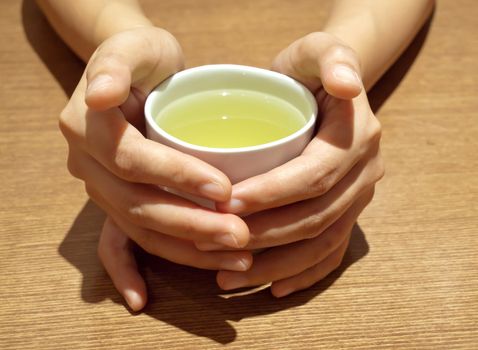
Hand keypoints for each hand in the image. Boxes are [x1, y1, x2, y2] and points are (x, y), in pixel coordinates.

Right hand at [61, 27, 251, 310]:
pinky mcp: (116, 201)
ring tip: (233, 258)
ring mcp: (100, 188)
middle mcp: (87, 165)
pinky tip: (142, 300)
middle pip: (138, 204)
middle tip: (240, 236)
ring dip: (184, 249)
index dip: (177, 177)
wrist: (137, 73)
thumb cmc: (142, 57)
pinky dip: (127, 272)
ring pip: (138, 228)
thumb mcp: (132, 46)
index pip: (134, 160)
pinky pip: (114, 243)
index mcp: (87, 128)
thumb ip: (113, 63)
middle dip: (191, 225)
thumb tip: (101, 94)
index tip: (224, 189)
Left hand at [215, 32, 383, 296]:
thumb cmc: (306, 73)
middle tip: (214, 242)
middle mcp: (365, 174)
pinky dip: (303, 274)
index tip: (226, 204)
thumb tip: (345, 83)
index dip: (271, 195)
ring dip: (274, 265)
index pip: (313, 176)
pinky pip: (331, 253)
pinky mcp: (348, 215)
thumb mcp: (316, 52)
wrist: (326, 92)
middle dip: (263, 235)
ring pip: (320, 242)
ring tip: (227, 278)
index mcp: (357, 138)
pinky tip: (271, 288)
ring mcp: (359, 199)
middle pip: (315, 216)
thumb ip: (330, 56)